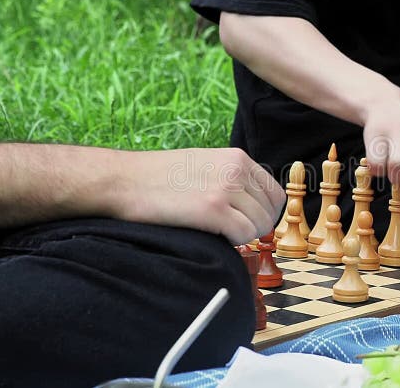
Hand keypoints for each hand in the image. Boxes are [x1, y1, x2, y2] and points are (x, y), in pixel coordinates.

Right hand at [111, 148, 285, 244]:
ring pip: (260, 225)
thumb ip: (231, 176)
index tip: (252, 223)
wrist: (124, 180)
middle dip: (256, 227)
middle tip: (234, 233)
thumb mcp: (204, 163)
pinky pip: (244, 235)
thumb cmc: (158, 177)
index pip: (275, 192)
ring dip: (245, 235)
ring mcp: (226, 189)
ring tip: (221, 233)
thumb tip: (252, 203)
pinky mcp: (213, 209)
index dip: (266, 213)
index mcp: (237, 158)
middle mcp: (236, 170)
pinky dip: (235, 242)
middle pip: (270, 211)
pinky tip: (216, 236)